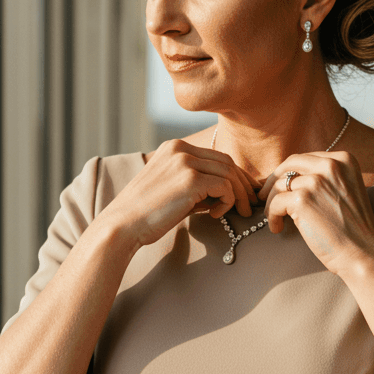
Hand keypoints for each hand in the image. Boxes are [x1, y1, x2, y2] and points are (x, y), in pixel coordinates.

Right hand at [104, 138, 257, 249]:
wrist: (123, 225)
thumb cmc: (146, 214)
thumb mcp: (172, 190)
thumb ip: (196, 185)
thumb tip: (225, 191)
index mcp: (175, 148)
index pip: (216, 156)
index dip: (235, 175)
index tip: (244, 193)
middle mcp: (180, 149)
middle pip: (226, 161)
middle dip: (243, 184)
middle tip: (250, 204)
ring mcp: (185, 162)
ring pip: (229, 173)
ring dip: (238, 195)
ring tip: (238, 213)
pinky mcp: (190, 180)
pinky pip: (224, 187)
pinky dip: (227, 202)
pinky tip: (216, 215)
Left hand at [256, 151, 373, 276]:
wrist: (363, 252)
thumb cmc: (354, 229)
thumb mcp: (346, 191)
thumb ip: (326, 179)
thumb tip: (292, 178)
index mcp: (344, 159)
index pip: (306, 158)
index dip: (289, 172)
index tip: (280, 184)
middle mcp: (330, 165)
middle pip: (289, 165)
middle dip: (273, 181)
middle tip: (265, 197)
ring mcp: (316, 181)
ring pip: (279, 185)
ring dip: (271, 203)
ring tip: (275, 218)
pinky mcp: (302, 199)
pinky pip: (275, 203)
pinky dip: (272, 216)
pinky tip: (277, 227)